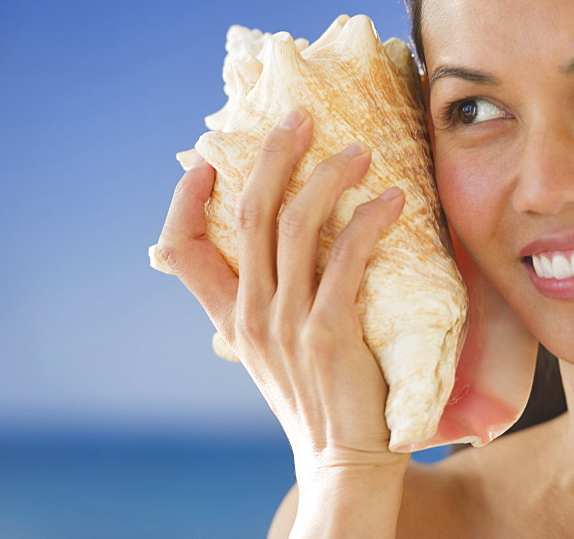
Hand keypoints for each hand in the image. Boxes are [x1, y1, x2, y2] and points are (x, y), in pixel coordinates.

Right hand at [154, 108, 409, 479]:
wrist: (343, 456)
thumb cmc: (317, 397)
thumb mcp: (273, 351)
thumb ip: (267, 302)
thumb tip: (285, 247)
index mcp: (230, 317)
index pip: (181, 250)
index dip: (185, 200)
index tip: (208, 160)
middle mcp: (250, 314)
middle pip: (249, 212)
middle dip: (274, 155)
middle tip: (301, 117)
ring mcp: (286, 322)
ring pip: (297, 223)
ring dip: (328, 175)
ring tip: (361, 151)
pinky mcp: (329, 330)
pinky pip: (346, 257)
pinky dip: (369, 220)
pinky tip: (393, 201)